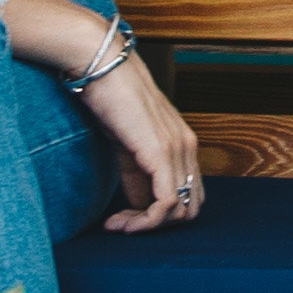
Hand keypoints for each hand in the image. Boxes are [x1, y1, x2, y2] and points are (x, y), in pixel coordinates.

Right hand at [83, 52, 205, 231]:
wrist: (102, 66)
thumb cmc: (111, 98)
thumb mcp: (127, 145)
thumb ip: (137, 174)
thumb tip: (138, 206)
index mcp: (184, 144)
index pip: (188, 196)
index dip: (160, 216)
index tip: (125, 220)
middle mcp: (188, 148)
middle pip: (190, 208)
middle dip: (156, 225)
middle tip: (121, 225)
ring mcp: (178, 149)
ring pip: (180, 210)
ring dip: (147, 226)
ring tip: (117, 225)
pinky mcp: (161, 152)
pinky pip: (166, 202)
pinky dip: (145, 221)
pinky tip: (120, 221)